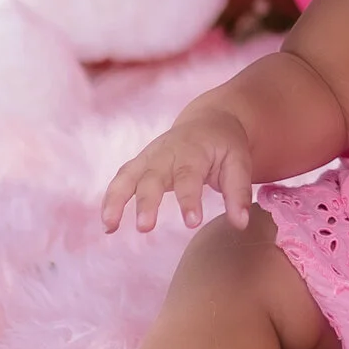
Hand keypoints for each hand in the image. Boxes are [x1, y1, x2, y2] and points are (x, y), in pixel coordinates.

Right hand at [100, 105, 254, 233]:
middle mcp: (166, 153)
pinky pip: (121, 180)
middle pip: (151, 177)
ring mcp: (148, 158)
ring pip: (127, 176)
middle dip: (146, 202)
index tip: (192, 223)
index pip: (189, 177)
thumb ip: (238, 192)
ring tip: (110, 226)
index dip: (189, 200)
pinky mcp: (139, 165)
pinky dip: (111, 200)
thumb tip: (240, 224)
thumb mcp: (239, 162)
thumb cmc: (225, 146)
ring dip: (116, 200)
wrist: (209, 121)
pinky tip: (108, 226)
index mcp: (193, 151)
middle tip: (145, 227)